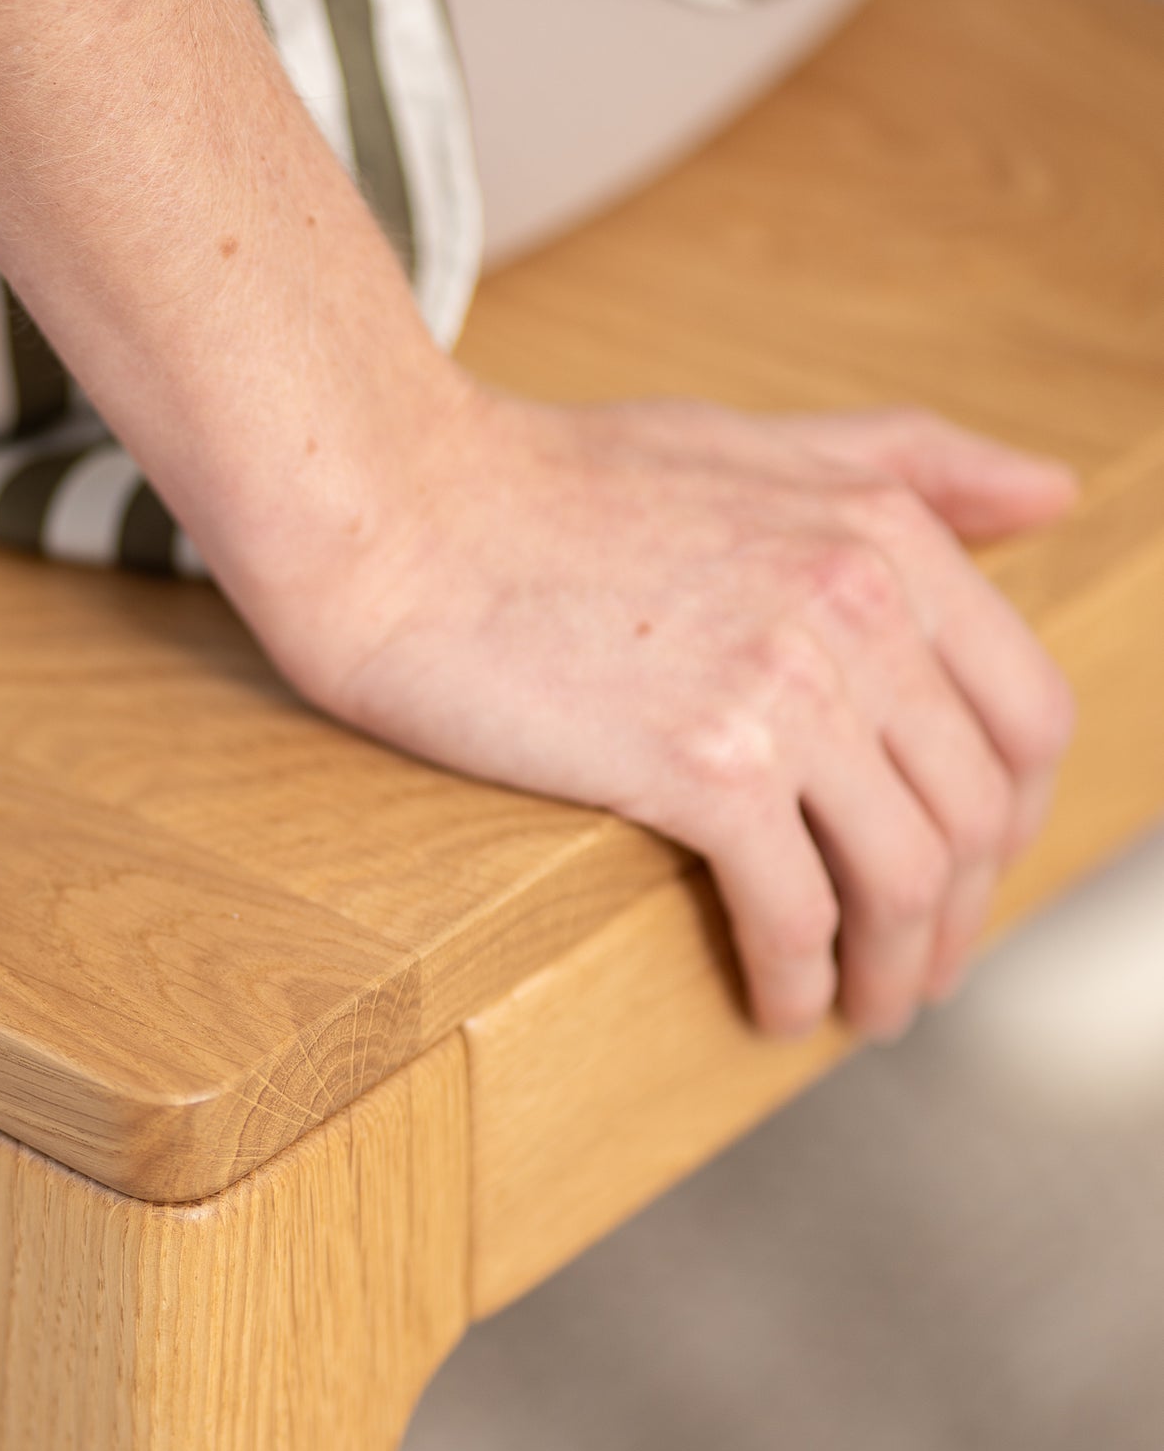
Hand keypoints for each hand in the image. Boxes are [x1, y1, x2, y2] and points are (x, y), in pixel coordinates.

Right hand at [237, 383, 1077, 1039]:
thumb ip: (909, 464)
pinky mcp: (702, 767)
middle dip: (960, 915)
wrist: (397, 514)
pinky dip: (799, 979)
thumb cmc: (549, 479)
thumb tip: (1052, 493)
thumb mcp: (753, 439)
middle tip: (915, 970)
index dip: (1012, 815)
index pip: (1025, 712)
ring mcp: (788, 688)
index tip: (971, 867)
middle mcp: (859, 604)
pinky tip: (775, 1005)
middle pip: (974, 812)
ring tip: (859, 1011)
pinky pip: (794, 912)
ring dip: (894, 970)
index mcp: (884, 530)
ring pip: (905, 877)